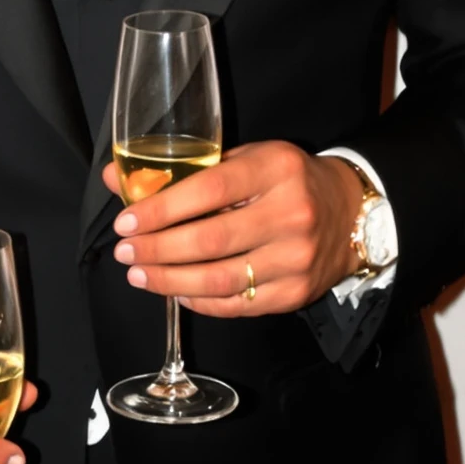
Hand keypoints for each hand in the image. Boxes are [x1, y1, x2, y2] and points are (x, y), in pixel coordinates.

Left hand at [102, 143, 364, 315]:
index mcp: (275, 169)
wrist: (350, 212)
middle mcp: (291, 214)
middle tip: (125, 252)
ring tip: (139, 274)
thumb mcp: (245, 159)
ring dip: (170, 281)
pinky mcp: (296, 293)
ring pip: (219, 280)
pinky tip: (176, 291)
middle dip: (157, 250)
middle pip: (210, 240)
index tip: (127, 222)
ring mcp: (296, 258)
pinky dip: (200, 301)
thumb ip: (185, 169)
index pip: (210, 189)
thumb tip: (114, 178)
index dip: (162, 209)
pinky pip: (237, 304)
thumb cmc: (286, 181)